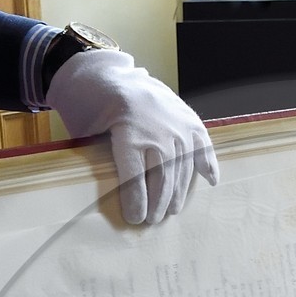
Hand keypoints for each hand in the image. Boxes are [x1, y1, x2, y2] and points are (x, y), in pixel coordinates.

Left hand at [45, 47, 217, 224]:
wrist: (114, 76)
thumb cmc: (95, 107)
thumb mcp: (85, 130)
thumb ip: (95, 157)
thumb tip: (104, 190)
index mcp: (129, 134)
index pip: (136, 179)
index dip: (136, 203)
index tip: (135, 219)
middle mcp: (158, 133)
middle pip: (162, 178)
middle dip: (157, 204)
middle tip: (152, 220)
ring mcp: (177, 127)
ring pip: (181, 169)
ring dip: (177, 193)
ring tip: (171, 209)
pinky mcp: (190, 121)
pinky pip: (203, 147)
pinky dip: (208, 164)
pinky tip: (211, 181)